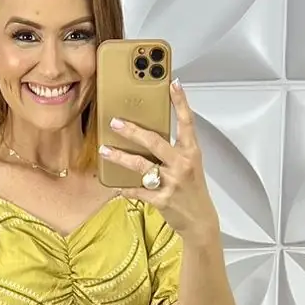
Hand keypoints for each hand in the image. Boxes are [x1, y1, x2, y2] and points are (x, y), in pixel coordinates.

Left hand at [98, 80, 218, 238]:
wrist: (199, 220)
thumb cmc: (192, 189)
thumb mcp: (190, 164)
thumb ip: (174, 149)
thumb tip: (148, 133)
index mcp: (191, 152)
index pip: (187, 122)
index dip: (180, 102)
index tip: (172, 83)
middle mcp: (182, 164)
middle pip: (155, 142)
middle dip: (133, 131)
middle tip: (115, 122)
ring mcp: (172, 182)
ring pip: (141, 166)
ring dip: (120, 157)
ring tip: (105, 150)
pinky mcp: (162, 200)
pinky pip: (138, 191)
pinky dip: (125, 188)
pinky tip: (115, 185)